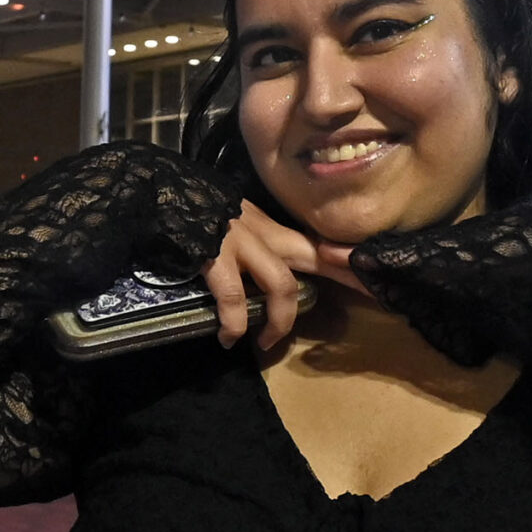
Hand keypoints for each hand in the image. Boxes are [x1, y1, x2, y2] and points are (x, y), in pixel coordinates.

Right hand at [202, 202, 368, 349]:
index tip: (377, 277)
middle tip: (375, 298)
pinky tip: (229, 338)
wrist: (155, 188)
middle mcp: (262, 231)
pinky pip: (235, 298)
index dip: (349, 261)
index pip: (318, 243)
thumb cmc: (190, 205)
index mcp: (267, 225)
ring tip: (267, 342)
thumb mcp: (230, 220)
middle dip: (348, 278)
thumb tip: (268, 276)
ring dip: (280, 322)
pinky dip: (236, 323)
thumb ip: (252, 241)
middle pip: (317, 257)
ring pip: (283, 285)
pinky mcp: (214, 256)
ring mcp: (240, 242)